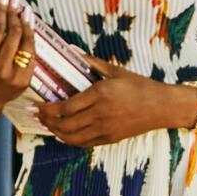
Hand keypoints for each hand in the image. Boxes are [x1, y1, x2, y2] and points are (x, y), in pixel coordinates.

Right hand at [0, 0, 36, 121]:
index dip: (2, 10)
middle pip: (13, 34)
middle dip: (15, 12)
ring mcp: (14, 77)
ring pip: (26, 43)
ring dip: (27, 23)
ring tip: (26, 9)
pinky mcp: (25, 81)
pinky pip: (32, 55)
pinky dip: (31, 39)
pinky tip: (29, 27)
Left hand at [37, 63, 187, 149]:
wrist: (161, 106)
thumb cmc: (140, 86)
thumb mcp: (116, 71)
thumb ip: (92, 63)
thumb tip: (73, 52)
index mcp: (100, 94)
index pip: (65, 107)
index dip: (47, 109)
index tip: (37, 105)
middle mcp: (100, 114)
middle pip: (64, 124)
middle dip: (46, 121)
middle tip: (35, 115)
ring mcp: (105, 129)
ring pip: (71, 137)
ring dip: (54, 132)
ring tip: (45, 124)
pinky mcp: (109, 138)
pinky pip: (83, 143)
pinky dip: (69, 140)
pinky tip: (62, 134)